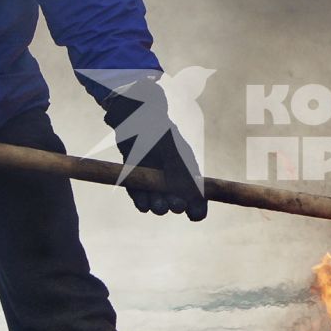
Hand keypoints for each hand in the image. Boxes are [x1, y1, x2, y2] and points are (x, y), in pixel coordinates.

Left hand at [103, 94, 207, 221]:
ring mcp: (152, 176)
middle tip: (175, 205)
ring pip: (157, 200)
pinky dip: (141, 201)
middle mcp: (170, 175)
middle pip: (177, 199)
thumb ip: (178, 172)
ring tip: (156, 207)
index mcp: (186, 168)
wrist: (133, 116)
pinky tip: (143, 205)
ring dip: (158, 206)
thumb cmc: (156, 129)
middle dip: (176, 205)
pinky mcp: (136, 176)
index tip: (194, 214)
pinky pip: (139, 194)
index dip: (198, 205)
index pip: (197, 193)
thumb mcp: (171, 150)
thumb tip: (185, 198)